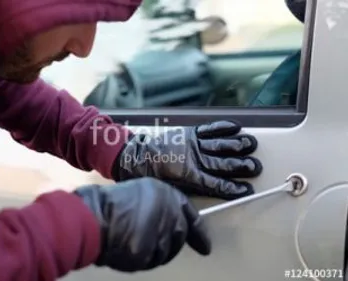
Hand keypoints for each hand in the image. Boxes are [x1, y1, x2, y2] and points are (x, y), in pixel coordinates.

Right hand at [73, 177, 209, 271]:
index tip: (205, 247)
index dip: (199, 233)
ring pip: (164, 253)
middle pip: (178, 237)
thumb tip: (172, 222)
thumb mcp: (142, 191)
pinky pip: (147, 261)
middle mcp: (169, 216)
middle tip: (149, 237)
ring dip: (153, 250)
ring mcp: (159, 237)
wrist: (94, 215)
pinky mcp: (146, 255)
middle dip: (168, 241)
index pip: (191, 216)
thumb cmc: (113, 201)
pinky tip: (125, 246)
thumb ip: (161, 205)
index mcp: (168, 196)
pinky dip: (139, 258)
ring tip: (132, 237)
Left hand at [112, 120, 261, 199]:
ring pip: (220, 145)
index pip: (217, 184)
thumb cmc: (153, 176)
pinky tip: (235, 127)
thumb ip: (192, 190)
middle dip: (241, 166)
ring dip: (237, 144)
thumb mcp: (172, 189)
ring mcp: (193, 145)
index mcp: (191, 177)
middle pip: (223, 164)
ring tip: (252, 144)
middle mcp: (195, 160)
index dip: (233, 188)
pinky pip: (209, 129)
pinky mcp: (189, 133)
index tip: (246, 189)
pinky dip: (223, 127)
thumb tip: (210, 194)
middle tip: (255, 167)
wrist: (137, 157)